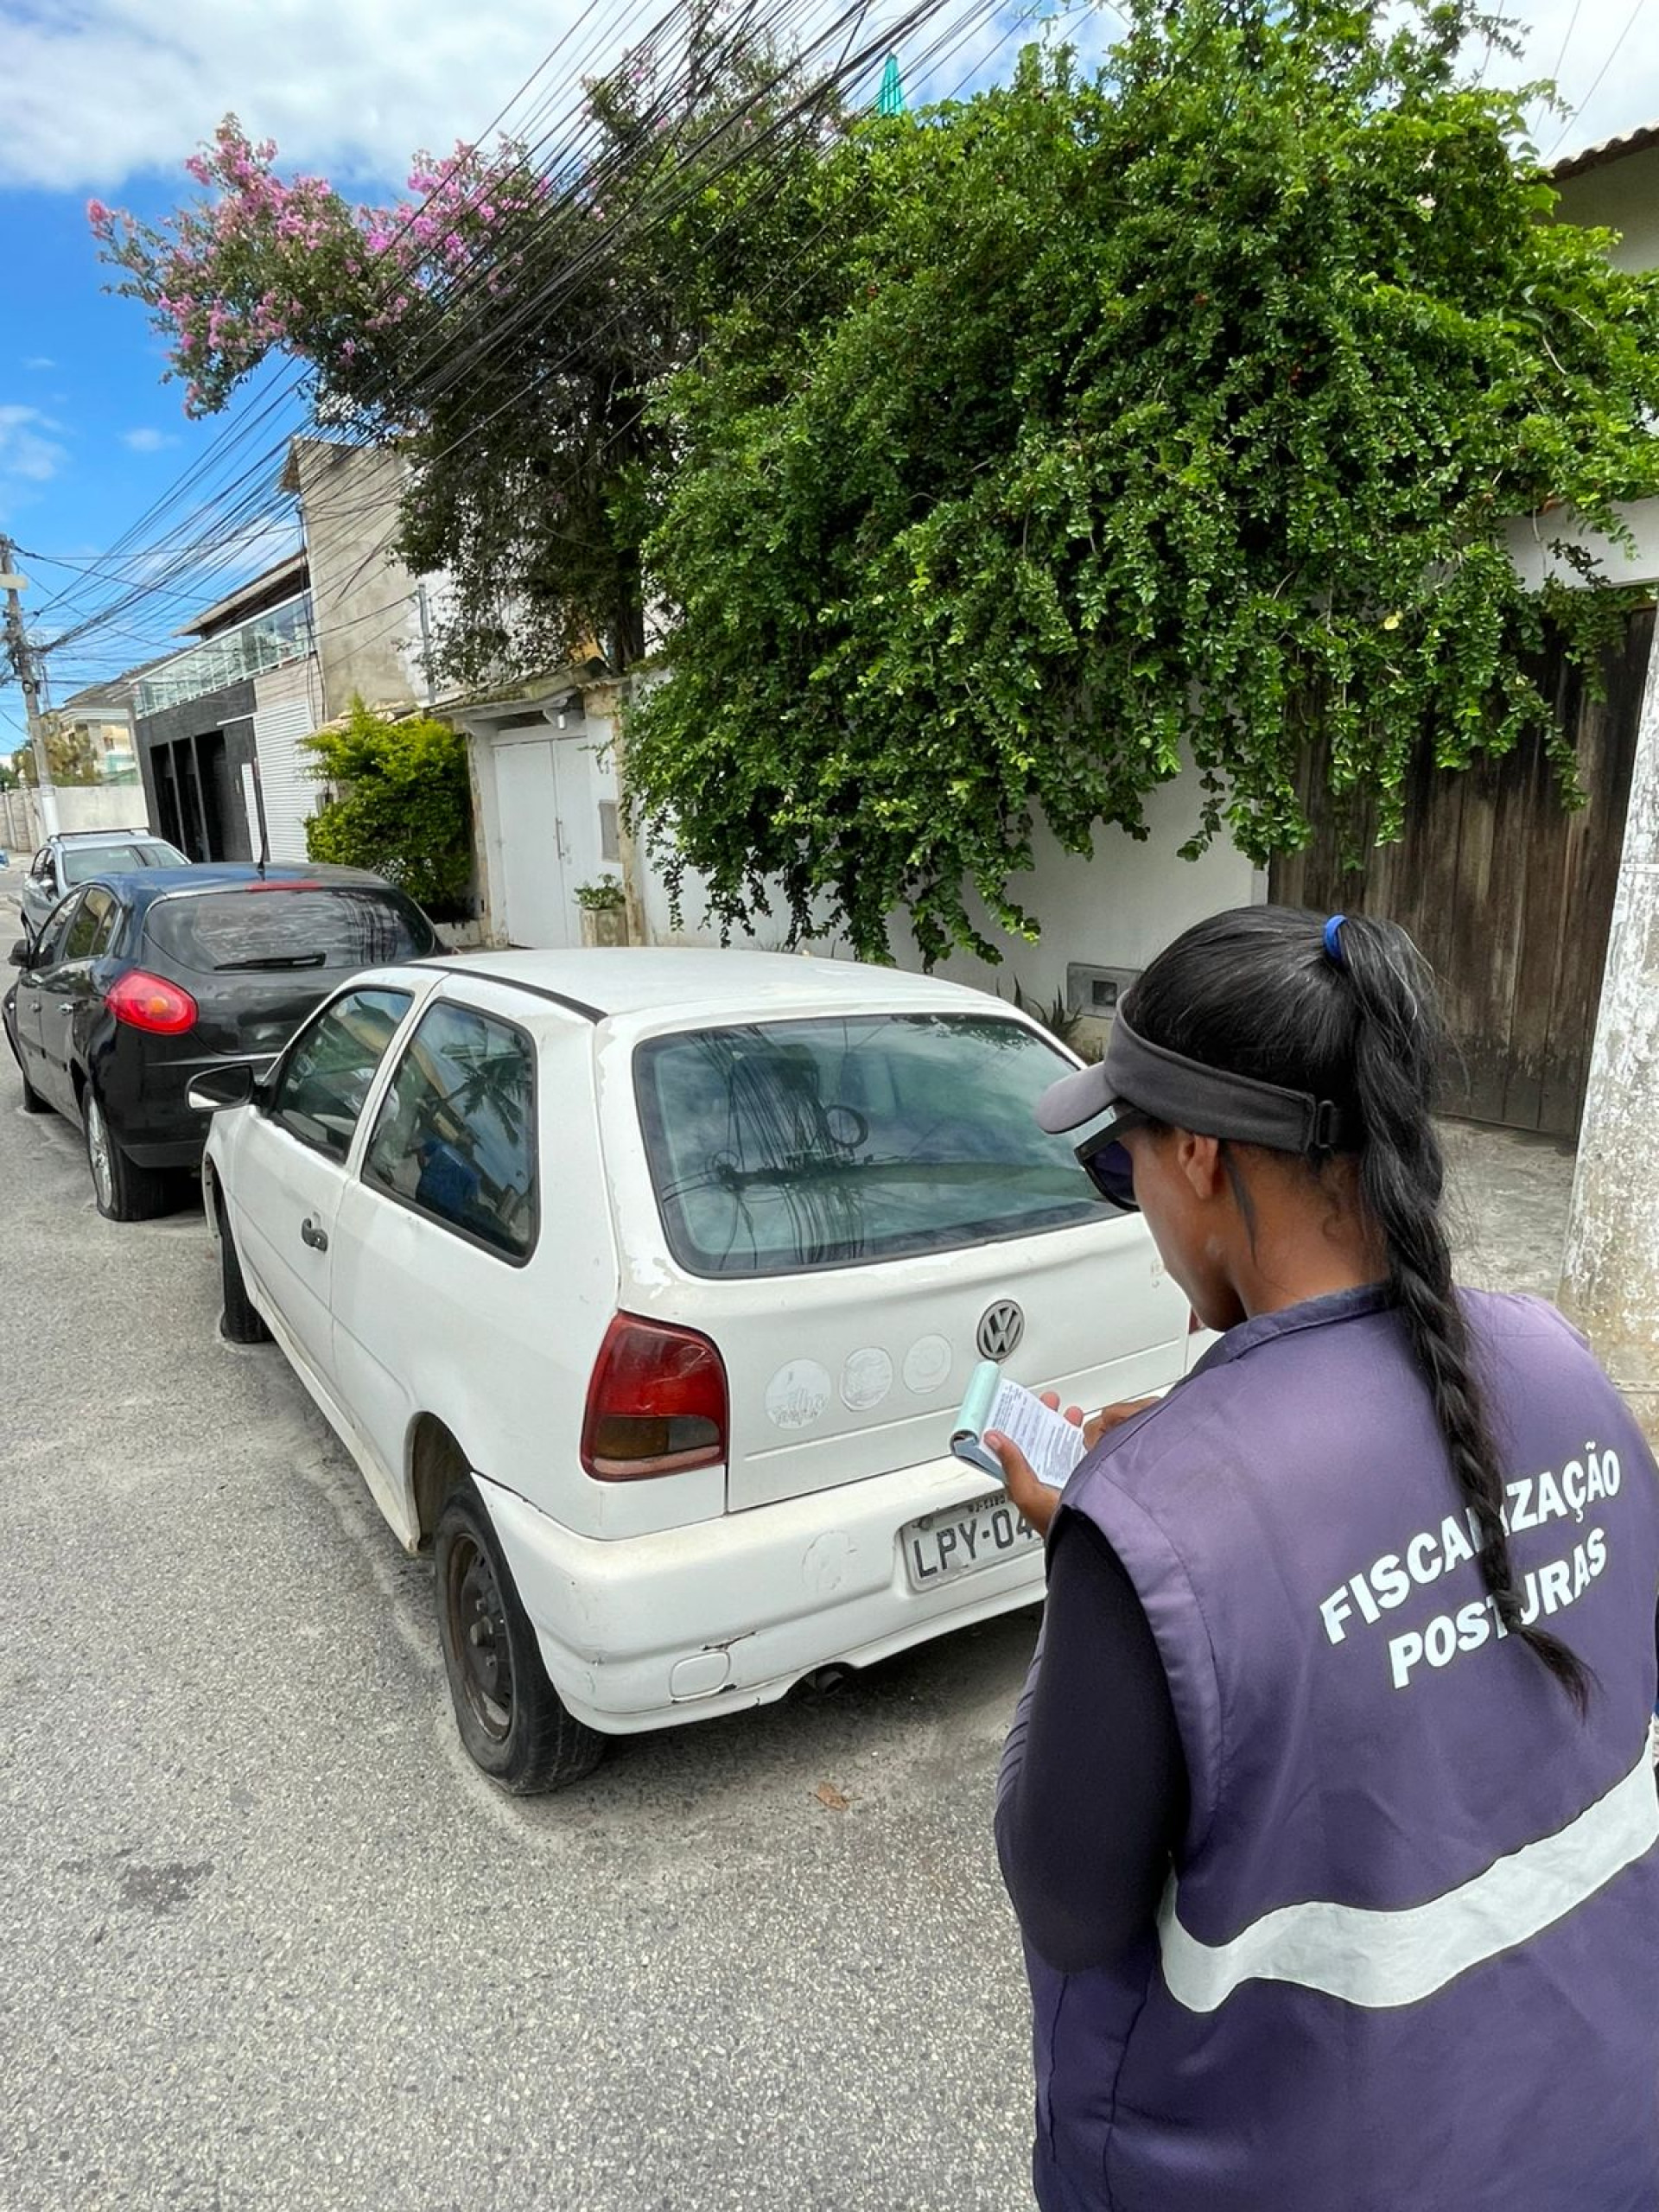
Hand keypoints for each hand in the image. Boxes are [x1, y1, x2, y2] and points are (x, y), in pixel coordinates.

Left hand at [985, 1392, 1162, 1540]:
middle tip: (1048, 1402)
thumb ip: (1012, 1465)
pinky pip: (1082, 1455)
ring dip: (1064, 1428)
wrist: (1093, 1542)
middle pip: (1039, 1443)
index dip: (1013, 1426)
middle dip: (1042, 1420)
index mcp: (1025, 1483)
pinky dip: (1084, 1441)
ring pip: (1061, 1447)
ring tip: (1071, 1412)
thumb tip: (993, 1438)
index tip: (1016, 1406)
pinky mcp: (1086, 1481)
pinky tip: (1090, 1433)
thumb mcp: (1029, 1494)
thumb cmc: (1057, 1528)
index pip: (1014, 1448)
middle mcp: (1045, 1480)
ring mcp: (1066, 1479)